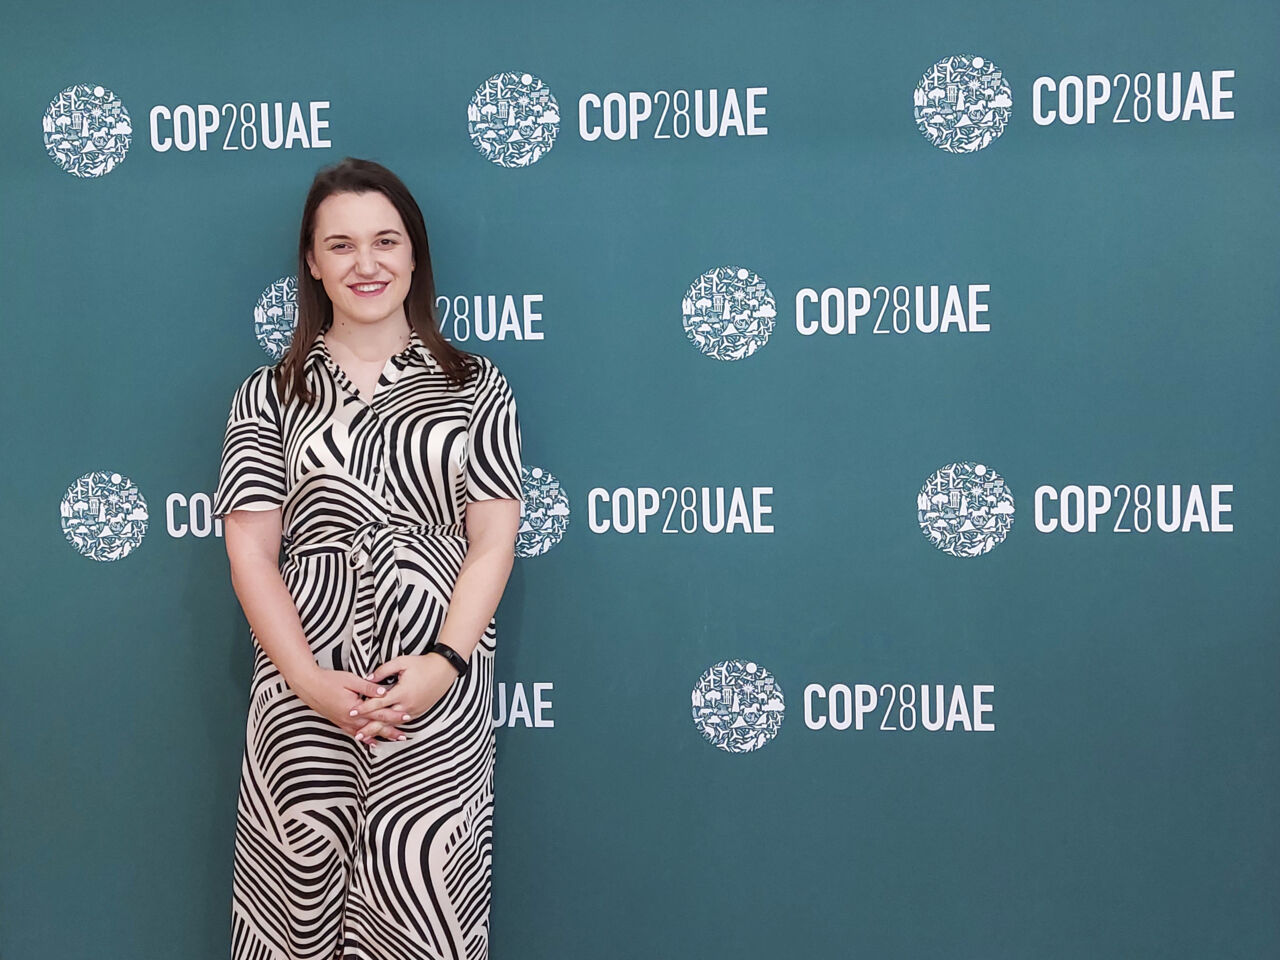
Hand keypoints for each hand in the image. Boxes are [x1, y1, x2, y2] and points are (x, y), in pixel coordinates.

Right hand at [289, 666, 404, 743]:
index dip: (394, 715)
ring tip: (393, 740)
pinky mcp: (339, 722)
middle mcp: (350, 718)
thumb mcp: (351, 680)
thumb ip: (368, 687)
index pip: (379, 713)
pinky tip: (372, 743)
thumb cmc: (329, 680)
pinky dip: (365, 739)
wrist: (309, 686)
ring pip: (366, 732)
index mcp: (355, 707)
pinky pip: (354, 733)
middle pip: (374, 726)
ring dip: (380, 736)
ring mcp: (344, 722)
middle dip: (390, 731)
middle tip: (403, 737)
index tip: (407, 717)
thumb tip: (384, 692)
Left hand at [349, 653, 461, 740]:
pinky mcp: (418, 712)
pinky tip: (385, 731)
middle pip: (384, 719)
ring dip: (380, 730)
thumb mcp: (401, 662)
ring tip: (367, 735)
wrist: (444, 670)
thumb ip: (383, 671)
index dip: (364, 708)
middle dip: (369, 727)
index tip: (352, 712)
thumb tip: (367, 679)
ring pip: (393, 723)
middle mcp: (407, 705)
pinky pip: (402, 722)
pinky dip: (392, 727)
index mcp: (401, 692)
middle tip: (356, 734)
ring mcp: (414, 710)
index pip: (378, 703)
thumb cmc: (422, 664)